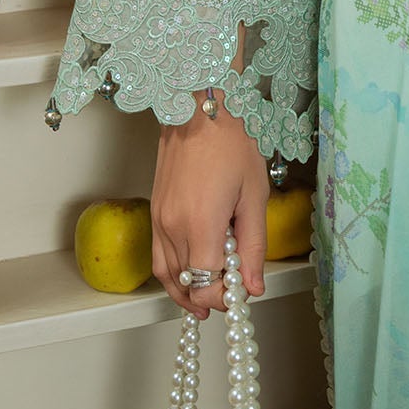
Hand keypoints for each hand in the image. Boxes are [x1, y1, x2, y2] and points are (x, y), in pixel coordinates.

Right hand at [151, 96, 268, 318]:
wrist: (199, 108)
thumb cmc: (232, 143)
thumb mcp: (254, 194)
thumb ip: (253, 246)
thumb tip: (252, 287)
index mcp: (199, 224)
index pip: (207, 284)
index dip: (226, 296)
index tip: (243, 291)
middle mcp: (171, 227)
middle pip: (187, 282)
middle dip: (211, 293)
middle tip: (233, 292)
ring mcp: (158, 220)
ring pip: (168, 274)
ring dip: (188, 290)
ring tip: (208, 300)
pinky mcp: (154, 212)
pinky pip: (159, 257)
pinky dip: (173, 273)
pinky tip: (190, 274)